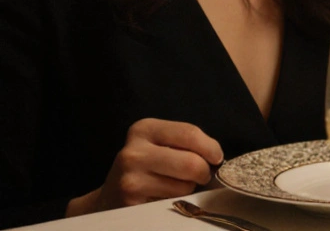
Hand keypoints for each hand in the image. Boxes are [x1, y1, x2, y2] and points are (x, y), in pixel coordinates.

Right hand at [66, 119, 222, 216]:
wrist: (110, 197)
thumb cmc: (148, 167)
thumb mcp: (162, 144)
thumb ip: (187, 143)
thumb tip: (217, 158)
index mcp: (144, 129)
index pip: (190, 133)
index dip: (211, 148)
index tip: (216, 158)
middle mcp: (133, 152)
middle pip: (192, 163)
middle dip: (204, 172)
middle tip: (200, 176)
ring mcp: (130, 179)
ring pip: (185, 186)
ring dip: (189, 189)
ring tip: (175, 186)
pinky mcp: (132, 202)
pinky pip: (173, 202)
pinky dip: (177, 201)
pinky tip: (164, 197)